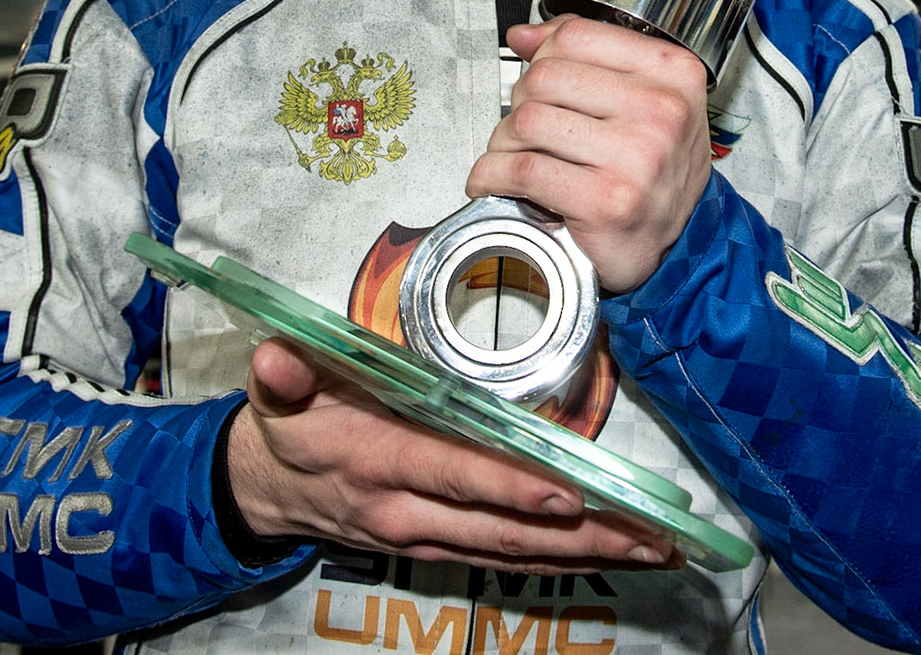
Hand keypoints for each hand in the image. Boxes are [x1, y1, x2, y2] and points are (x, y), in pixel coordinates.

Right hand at [226, 339, 679, 572]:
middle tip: (647, 532)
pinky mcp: (440, 550)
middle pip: (504, 528)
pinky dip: (564, 560)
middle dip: (581, 533)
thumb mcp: (276, 392)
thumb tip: (278, 358)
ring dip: (588, 553)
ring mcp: (427, 538)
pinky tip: (612, 554)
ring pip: (516, 552)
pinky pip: (509, 560)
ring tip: (653, 547)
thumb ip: (283, 373)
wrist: (267, 491)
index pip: (455, 475)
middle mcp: (409, 510)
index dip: (510, 488)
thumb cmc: (289, 427)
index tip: (569, 494)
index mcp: (379, 460)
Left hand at [468, 15, 709, 292]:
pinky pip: (522, 170)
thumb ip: (586, 58)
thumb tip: (524, 35)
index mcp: (673, 73)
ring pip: (527, 121)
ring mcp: (637, 156)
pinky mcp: (607, 201)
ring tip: (513, 158)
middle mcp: (662, 111)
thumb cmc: (654, 171)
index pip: (577, 35)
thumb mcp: (641, 101)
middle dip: (519, 103)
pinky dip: (491, 175)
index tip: (537, 81)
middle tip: (524, 131)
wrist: (678, 245)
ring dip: (503, 142)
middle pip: (545, 76)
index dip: (541, 56)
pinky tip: (495, 182)